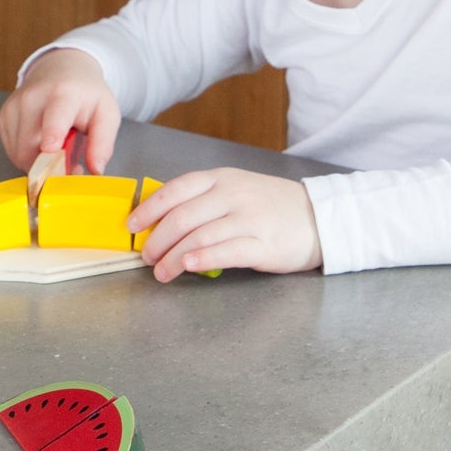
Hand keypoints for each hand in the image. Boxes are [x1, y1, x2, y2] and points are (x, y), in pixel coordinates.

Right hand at [0, 48, 121, 175]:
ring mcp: (15, 106)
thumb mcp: (107, 114)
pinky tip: (40, 143)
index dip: (52, 135)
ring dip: (37, 162)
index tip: (51, 148)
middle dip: (49, 166)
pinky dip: (26, 155)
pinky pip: (12, 151)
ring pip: (19, 154)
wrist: (61, 70)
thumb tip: (96, 171)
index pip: (54, 117)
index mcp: (63, 95)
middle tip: (67, 162)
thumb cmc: (85, 94)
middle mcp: (33, 98)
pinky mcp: (3, 116)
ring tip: (55, 148)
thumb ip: (103, 144)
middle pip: (31, 147)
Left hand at [129, 168, 322, 281]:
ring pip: (199, 236)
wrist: (319, 217)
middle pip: (182, 216)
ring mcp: (249, 218)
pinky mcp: (264, 244)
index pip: (176, 189)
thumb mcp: (236, 189)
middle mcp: (233, 194)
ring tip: (160, 271)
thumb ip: (203, 199)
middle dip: (156, 239)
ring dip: (173, 256)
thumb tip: (161, 218)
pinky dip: (203, 259)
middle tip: (146, 255)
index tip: (131, 225)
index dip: (149, 208)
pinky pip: (227, 251)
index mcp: (221, 178)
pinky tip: (188, 267)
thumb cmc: (271, 206)